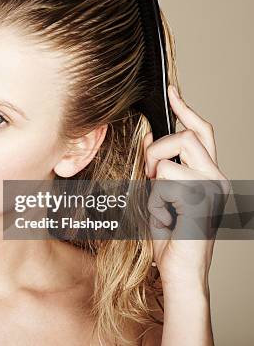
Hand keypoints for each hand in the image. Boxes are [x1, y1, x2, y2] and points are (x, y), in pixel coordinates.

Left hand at [143, 85, 229, 290]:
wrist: (181, 273)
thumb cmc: (171, 237)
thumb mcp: (161, 195)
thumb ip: (161, 168)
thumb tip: (152, 139)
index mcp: (209, 174)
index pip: (201, 131)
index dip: (185, 108)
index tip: (171, 91)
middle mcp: (216, 178)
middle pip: (187, 136)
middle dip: (158, 149)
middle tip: (148, 174)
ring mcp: (212, 190)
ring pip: (170, 159)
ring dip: (153, 179)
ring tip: (159, 204)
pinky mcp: (201, 202)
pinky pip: (165, 183)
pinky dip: (155, 201)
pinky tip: (164, 219)